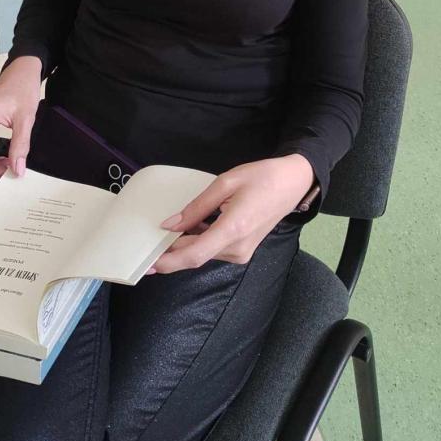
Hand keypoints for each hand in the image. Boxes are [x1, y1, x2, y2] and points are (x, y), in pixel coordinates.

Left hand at [147, 154, 314, 273]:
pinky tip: (189, 229)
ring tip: (166, 233)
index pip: (195, 254)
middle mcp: (237, 247)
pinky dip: (198, 241)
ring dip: (184, 245)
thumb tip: (170, 224)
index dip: (169, 261)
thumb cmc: (261, 177)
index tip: (148, 263)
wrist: (293, 183)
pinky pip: (214, 249)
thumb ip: (197, 206)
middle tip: (147, 246)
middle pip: (196, 256)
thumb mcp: (225, 183)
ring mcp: (242, 252)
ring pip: (204, 254)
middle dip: (171, 253)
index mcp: (233, 229)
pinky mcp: (243, 250)